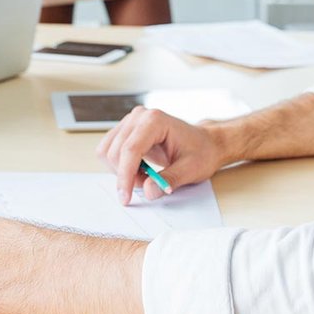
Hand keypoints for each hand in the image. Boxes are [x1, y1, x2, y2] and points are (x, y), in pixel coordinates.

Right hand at [96, 106, 226, 203]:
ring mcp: (130, 122)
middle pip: (116, 152)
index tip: (126, 197)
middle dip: (126, 175)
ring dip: (121, 171)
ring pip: (108, 152)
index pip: (130, 149)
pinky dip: (120, 166)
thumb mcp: (191, 169)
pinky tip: (138, 170)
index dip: (125, 176)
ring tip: (144, 176)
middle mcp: (139, 117)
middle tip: (147, 185)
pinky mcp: (125, 131)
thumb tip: (148, 191)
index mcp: (155, 121)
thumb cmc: (200, 152)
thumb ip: (169, 180)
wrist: (205, 144)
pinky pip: (109, 151)